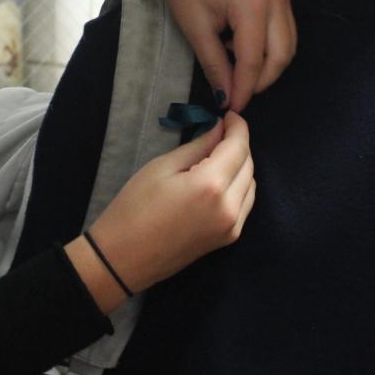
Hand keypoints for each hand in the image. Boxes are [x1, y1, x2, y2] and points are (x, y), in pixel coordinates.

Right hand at [66, 113, 254, 313]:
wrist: (123, 258)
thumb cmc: (134, 208)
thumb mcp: (162, 167)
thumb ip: (197, 146)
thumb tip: (219, 130)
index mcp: (212, 185)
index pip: (239, 147)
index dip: (237, 127)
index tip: (229, 115)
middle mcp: (230, 207)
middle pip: (249, 165)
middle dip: (238, 145)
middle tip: (219, 132)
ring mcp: (233, 227)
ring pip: (251, 185)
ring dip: (241, 165)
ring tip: (218, 155)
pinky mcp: (228, 239)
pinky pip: (245, 204)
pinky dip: (240, 186)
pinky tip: (220, 179)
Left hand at [146, 0, 295, 111]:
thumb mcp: (195, 26)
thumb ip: (214, 64)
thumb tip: (226, 96)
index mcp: (252, 3)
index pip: (254, 60)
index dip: (243, 89)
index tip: (231, 108)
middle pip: (281, 56)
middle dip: (260, 81)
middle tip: (236, 95)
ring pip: (288, 46)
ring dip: (267, 67)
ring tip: (236, 72)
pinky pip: (285, 31)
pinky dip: (269, 49)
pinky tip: (241, 50)